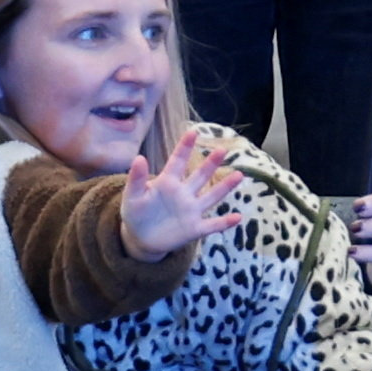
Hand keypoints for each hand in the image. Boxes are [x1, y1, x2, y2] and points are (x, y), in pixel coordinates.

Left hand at [119, 120, 246, 261]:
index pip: (178, 161)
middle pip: (200, 175)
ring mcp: (191, 211)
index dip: (185, 147)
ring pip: (211, 197)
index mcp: (168, 183)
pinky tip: (238, 217)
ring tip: (239, 174)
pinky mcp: (194, 229)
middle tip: (222, 149)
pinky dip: (225, 223)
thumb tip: (138, 157)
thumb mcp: (132, 196)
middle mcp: (183, 194)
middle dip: (211, 163)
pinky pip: (212, 225)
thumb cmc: (136, 213)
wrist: (140, 238)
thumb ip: (137, 179)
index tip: (193, 132)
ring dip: (225, 187)